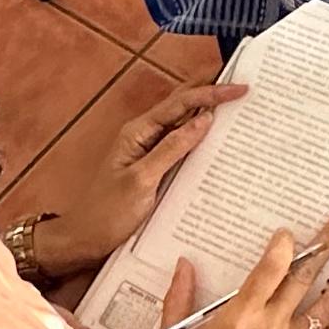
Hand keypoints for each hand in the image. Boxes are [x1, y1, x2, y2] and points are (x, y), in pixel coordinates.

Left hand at [35, 79, 242, 274]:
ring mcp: (149, 150)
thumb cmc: (107, 212)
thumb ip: (172, 148)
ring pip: (183, 123)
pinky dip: (200, 139)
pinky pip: (181, 146)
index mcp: (138, 131)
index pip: (181, 102)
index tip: (241, 89)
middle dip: (212, 93)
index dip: (212, 93)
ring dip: (208, 114)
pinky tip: (216, 143)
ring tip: (237, 109)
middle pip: (183, 104)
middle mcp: (144, 135)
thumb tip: (204, 120)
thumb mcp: (142, 180)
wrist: (85, 239)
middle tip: (243, 89)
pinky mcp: (154, 167)